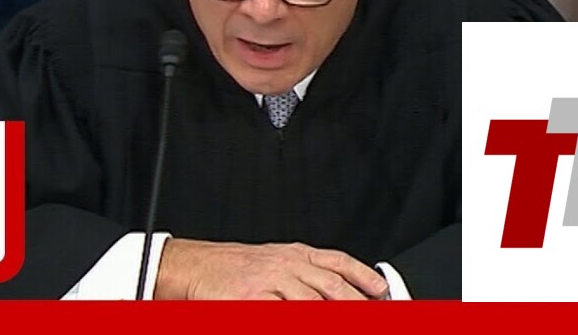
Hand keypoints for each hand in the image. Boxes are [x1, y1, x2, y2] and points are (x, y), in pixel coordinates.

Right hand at [153, 238, 389, 299]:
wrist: (194, 267)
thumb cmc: (234, 268)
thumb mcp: (275, 262)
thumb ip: (307, 274)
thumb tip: (342, 290)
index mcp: (295, 254)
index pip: (339, 262)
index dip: (365, 277)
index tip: (383, 292)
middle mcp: (287, 265)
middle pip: (333, 287)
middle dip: (358, 306)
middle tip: (374, 316)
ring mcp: (270, 282)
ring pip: (313, 303)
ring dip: (334, 316)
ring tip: (350, 322)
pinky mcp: (253, 301)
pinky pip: (283, 314)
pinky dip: (299, 319)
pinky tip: (306, 322)